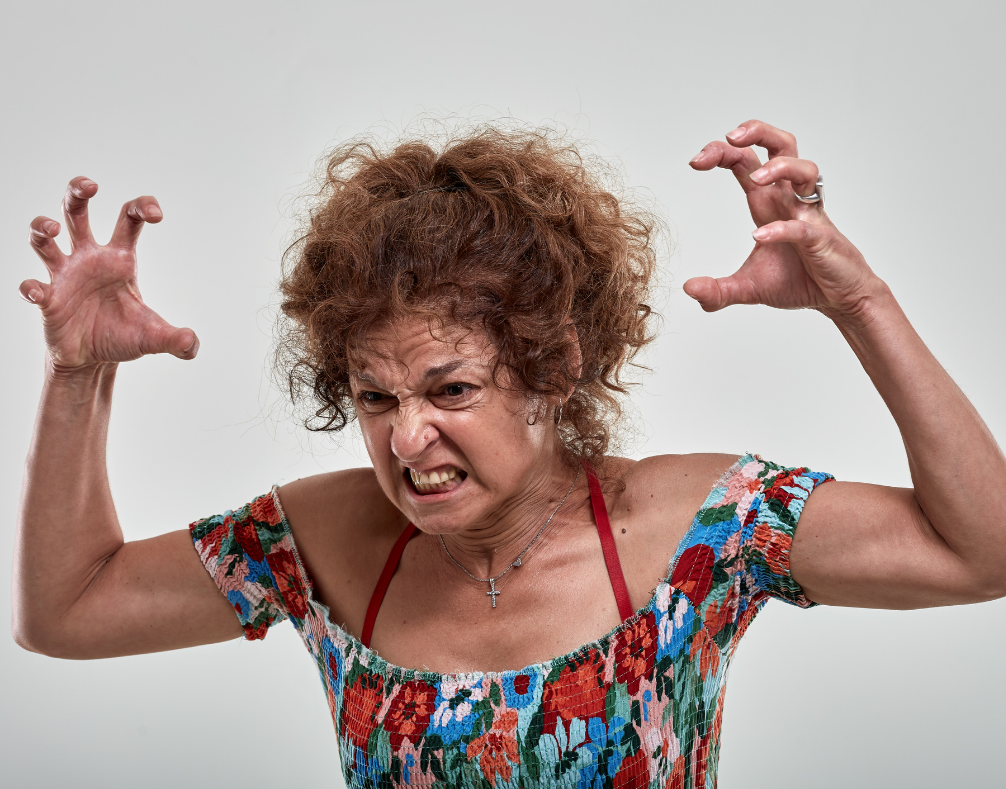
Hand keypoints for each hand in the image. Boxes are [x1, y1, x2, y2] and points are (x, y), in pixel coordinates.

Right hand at [21, 177, 197, 368]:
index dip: (141, 207)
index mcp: (119, 258)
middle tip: (91, 186)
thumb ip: (176, 340)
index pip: (128, 219)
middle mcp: (88, 258)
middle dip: (78, 191)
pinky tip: (37, 292)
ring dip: (42, 227)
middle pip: (76, 212)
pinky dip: (30, 287)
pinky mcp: (47, 299)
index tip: (156, 214)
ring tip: (52, 229)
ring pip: (43, 239)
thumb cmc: (122, 336)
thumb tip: (192, 345)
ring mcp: (64, 276)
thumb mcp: (152, 337)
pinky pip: (31, 286)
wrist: (94, 360)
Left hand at [684, 120, 882, 319]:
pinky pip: (803, 226)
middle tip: (730, 137)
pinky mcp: (820, 240)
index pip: (746, 161)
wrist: (838, 299)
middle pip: (782, 146)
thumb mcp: (748, 288)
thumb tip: (689, 289)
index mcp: (768, 202)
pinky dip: (782, 228)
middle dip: (757, 133)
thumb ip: (717, 291)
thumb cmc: (799, 280)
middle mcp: (789, 201)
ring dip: (780, 168)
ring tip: (755, 179)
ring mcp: (808, 217)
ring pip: (805, 171)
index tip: (695, 162)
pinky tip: (759, 235)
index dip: (722, 152)